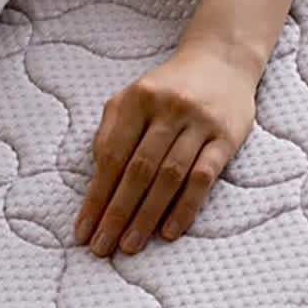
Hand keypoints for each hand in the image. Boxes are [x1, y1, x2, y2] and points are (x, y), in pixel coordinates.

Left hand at [74, 40, 258, 255]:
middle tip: (102, 247)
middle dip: (117, 212)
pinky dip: (185, 207)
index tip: (82, 229)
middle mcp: (168, 108)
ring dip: (147, 216)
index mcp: (138, 98)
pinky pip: (203, 177)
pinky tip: (169, 231)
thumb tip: (98, 177)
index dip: (96, 195)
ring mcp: (199, 122)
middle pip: (138, 170)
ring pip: (169, 177)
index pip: (112, 155)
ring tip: (130, 245)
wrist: (221, 60)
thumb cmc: (168, 87)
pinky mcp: (225, 136)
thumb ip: (111, 129)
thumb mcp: (132, 95)